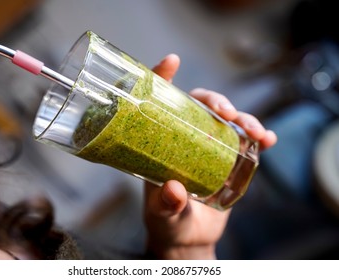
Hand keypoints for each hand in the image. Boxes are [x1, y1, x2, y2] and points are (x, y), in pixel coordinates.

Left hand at [144, 54, 276, 259]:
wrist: (189, 237)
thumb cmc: (167, 221)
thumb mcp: (161, 214)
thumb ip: (166, 204)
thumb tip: (175, 190)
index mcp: (161, 144)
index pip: (159, 104)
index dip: (163, 79)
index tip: (171, 62)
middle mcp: (185, 139)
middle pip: (199, 105)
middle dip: (215, 100)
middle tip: (225, 111)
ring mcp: (210, 147)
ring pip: (228, 120)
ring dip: (244, 118)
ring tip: (252, 131)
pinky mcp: (230, 160)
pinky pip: (246, 142)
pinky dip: (259, 137)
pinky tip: (267, 140)